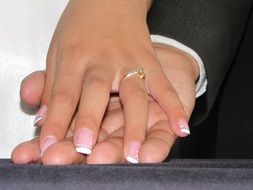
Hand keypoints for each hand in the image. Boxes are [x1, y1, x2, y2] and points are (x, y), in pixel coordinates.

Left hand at [35, 0, 190, 161]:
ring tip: (134, 154)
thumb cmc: (82, 26)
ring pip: (134, 95)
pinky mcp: (151, 63)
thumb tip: (42, 117)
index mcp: (75, 57)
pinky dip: (174, 107)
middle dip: (90, 121)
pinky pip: (164, 87)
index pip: (63, 94)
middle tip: (86, 149)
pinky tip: (181, 128)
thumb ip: (51, 85)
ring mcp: (130, 61)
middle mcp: (103, 60)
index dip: (56, 121)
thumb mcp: (58, 50)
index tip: (49, 147)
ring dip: (134, 125)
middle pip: (95, 93)